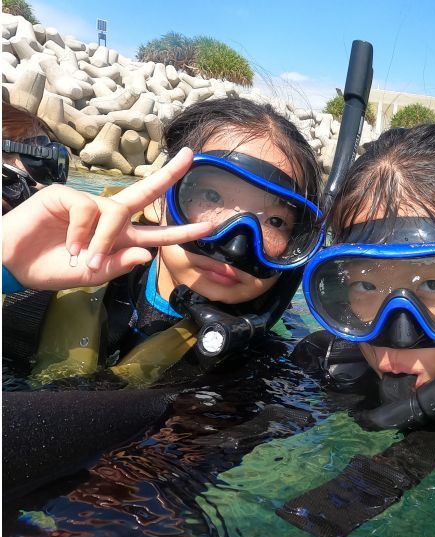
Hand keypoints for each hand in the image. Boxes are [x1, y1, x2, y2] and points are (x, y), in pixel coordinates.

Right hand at [2, 148, 211, 290]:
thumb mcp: (92, 274)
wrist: (15, 264)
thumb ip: (119, 265)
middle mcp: (109, 217)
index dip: (183, 231)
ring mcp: (89, 204)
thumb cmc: (52, 268)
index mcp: (121, 238)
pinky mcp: (66, 196)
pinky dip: (80, 231)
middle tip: (190, 157)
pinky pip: (87, 210)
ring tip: (82, 258)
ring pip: (114, 213)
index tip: (209, 227)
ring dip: (102, 240)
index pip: (158, 233)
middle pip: (146, 193)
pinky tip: (67, 243)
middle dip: (169, 174)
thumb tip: (149, 255)